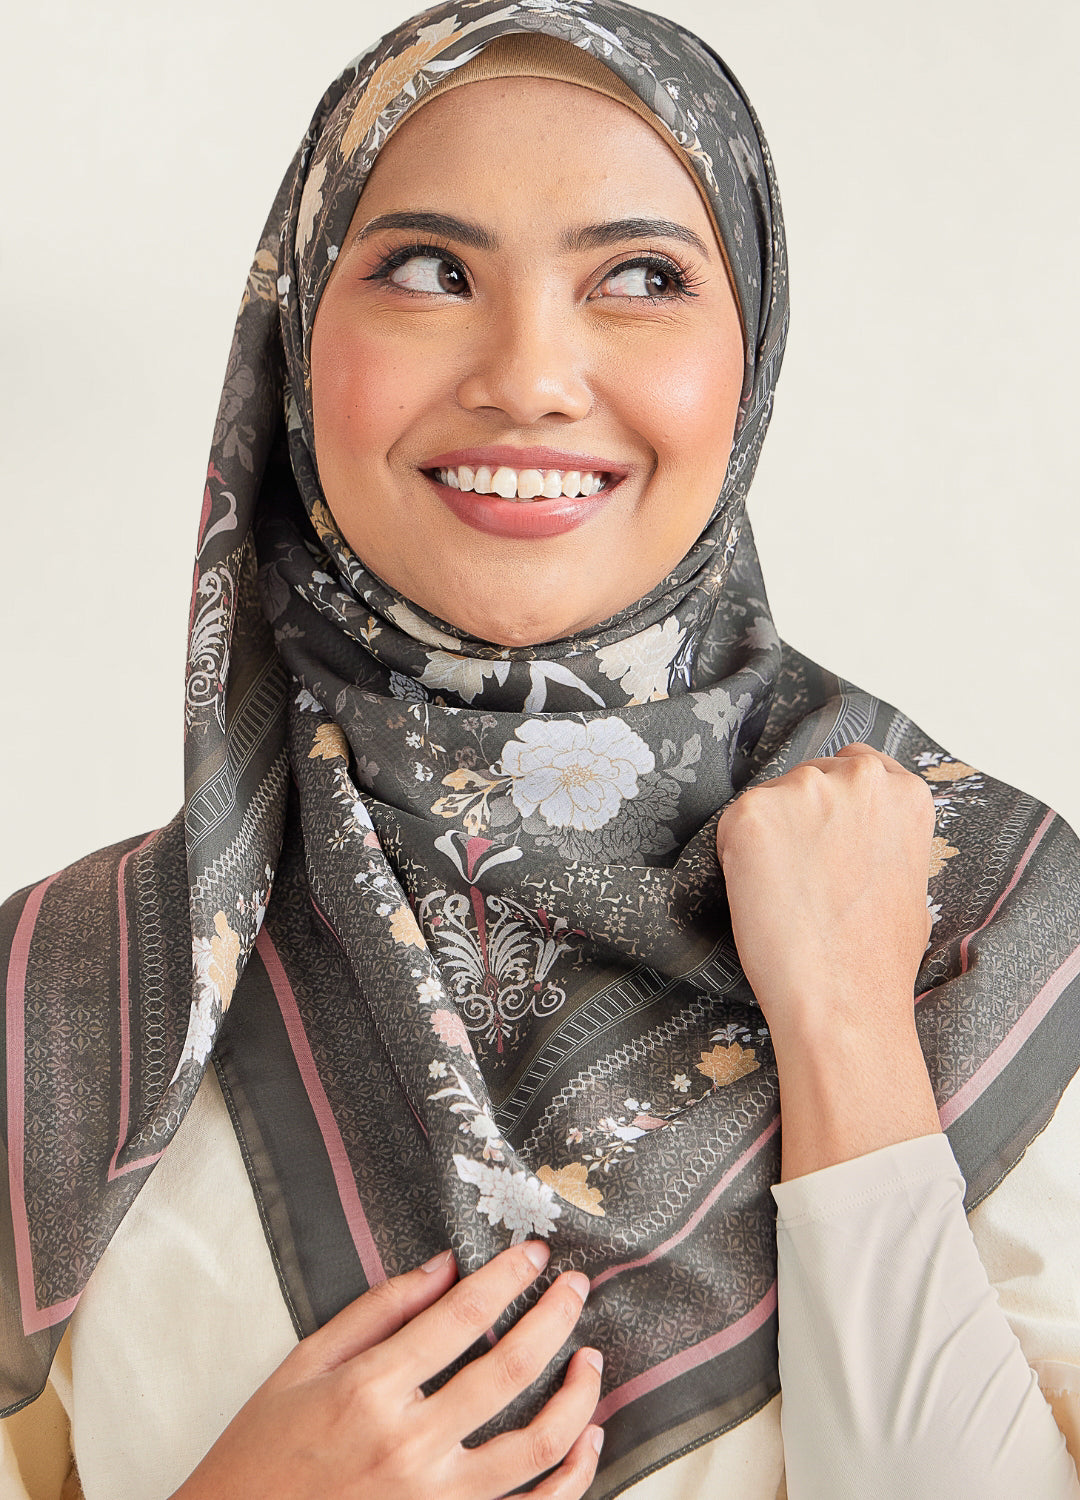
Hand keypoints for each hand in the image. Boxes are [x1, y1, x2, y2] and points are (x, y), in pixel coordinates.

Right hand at [172, 1241, 602, 1499]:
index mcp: (370, 1390)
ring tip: (590, 1359)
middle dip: (554, 1319)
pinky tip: (588, 1440)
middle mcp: (408, 1445)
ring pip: (535, 1447)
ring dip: (577, 1397)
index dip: (506, 1278)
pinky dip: (571, 1477)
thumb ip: (377, 1310)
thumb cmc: (263, 1453)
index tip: (534, 1254)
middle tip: (576, 1288)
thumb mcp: (303, 1364)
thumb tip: (445, 1266)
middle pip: (509, 1370)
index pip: (461, 1317)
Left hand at [716, 743, 941, 1175]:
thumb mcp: (909, 882)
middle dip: (799, 818)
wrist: (843, 1000)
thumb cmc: (877, 960)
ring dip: (767, 836)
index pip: (856, 768)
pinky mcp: (752, 812)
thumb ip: (883, 837)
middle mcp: (858, 777)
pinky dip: (734, 856)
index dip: (835, 808)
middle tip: (800, 877)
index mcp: (903, 792)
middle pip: (809, 777)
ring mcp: (803, 790)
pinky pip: (732, 825)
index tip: (826, 839)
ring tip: (784, 894)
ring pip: (770, 801)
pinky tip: (758, 894)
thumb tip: (854, 835)